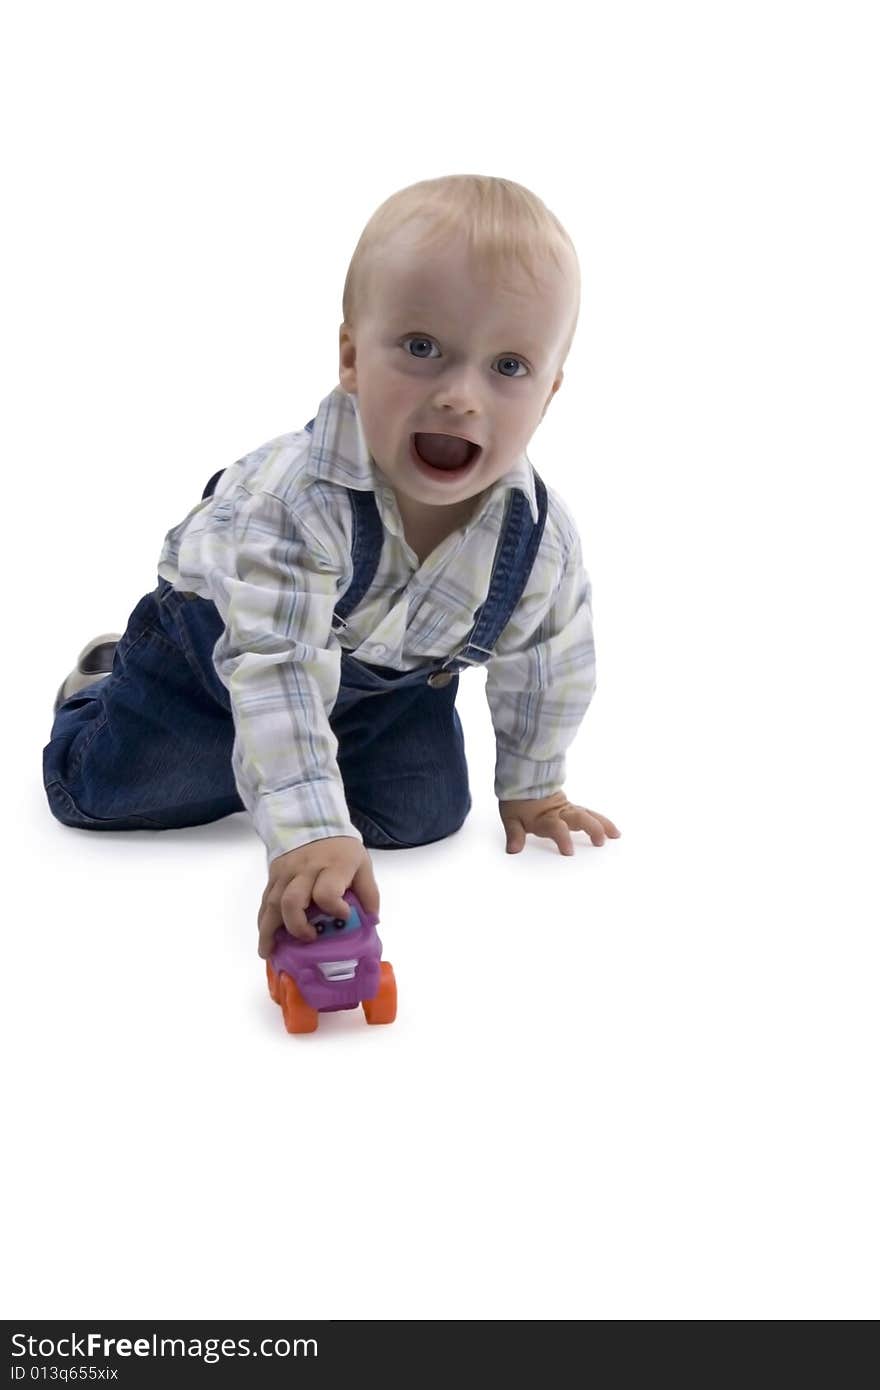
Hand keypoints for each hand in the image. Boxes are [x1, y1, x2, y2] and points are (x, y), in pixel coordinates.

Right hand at [257, 836, 379, 957]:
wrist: (312, 821)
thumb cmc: (341, 849)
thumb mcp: (362, 865)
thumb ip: (369, 893)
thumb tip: (371, 921)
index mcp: (333, 866)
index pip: (326, 893)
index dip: (334, 909)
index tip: (343, 915)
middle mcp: (305, 869)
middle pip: (291, 902)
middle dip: (297, 927)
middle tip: (308, 939)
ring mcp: (286, 872)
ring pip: (272, 903)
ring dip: (269, 930)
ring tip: (269, 952)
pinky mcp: (273, 874)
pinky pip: (264, 900)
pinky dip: (263, 921)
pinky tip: (266, 938)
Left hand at [499, 790, 620, 855]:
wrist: (522, 779)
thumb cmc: (518, 800)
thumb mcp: (511, 818)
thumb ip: (514, 834)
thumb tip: (513, 849)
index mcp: (545, 818)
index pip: (556, 827)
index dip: (563, 838)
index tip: (569, 852)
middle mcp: (559, 812)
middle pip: (579, 818)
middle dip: (591, 829)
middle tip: (600, 842)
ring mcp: (567, 809)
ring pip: (589, 814)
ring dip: (603, 824)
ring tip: (616, 835)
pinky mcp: (571, 807)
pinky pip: (589, 813)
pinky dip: (601, 820)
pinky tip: (611, 828)